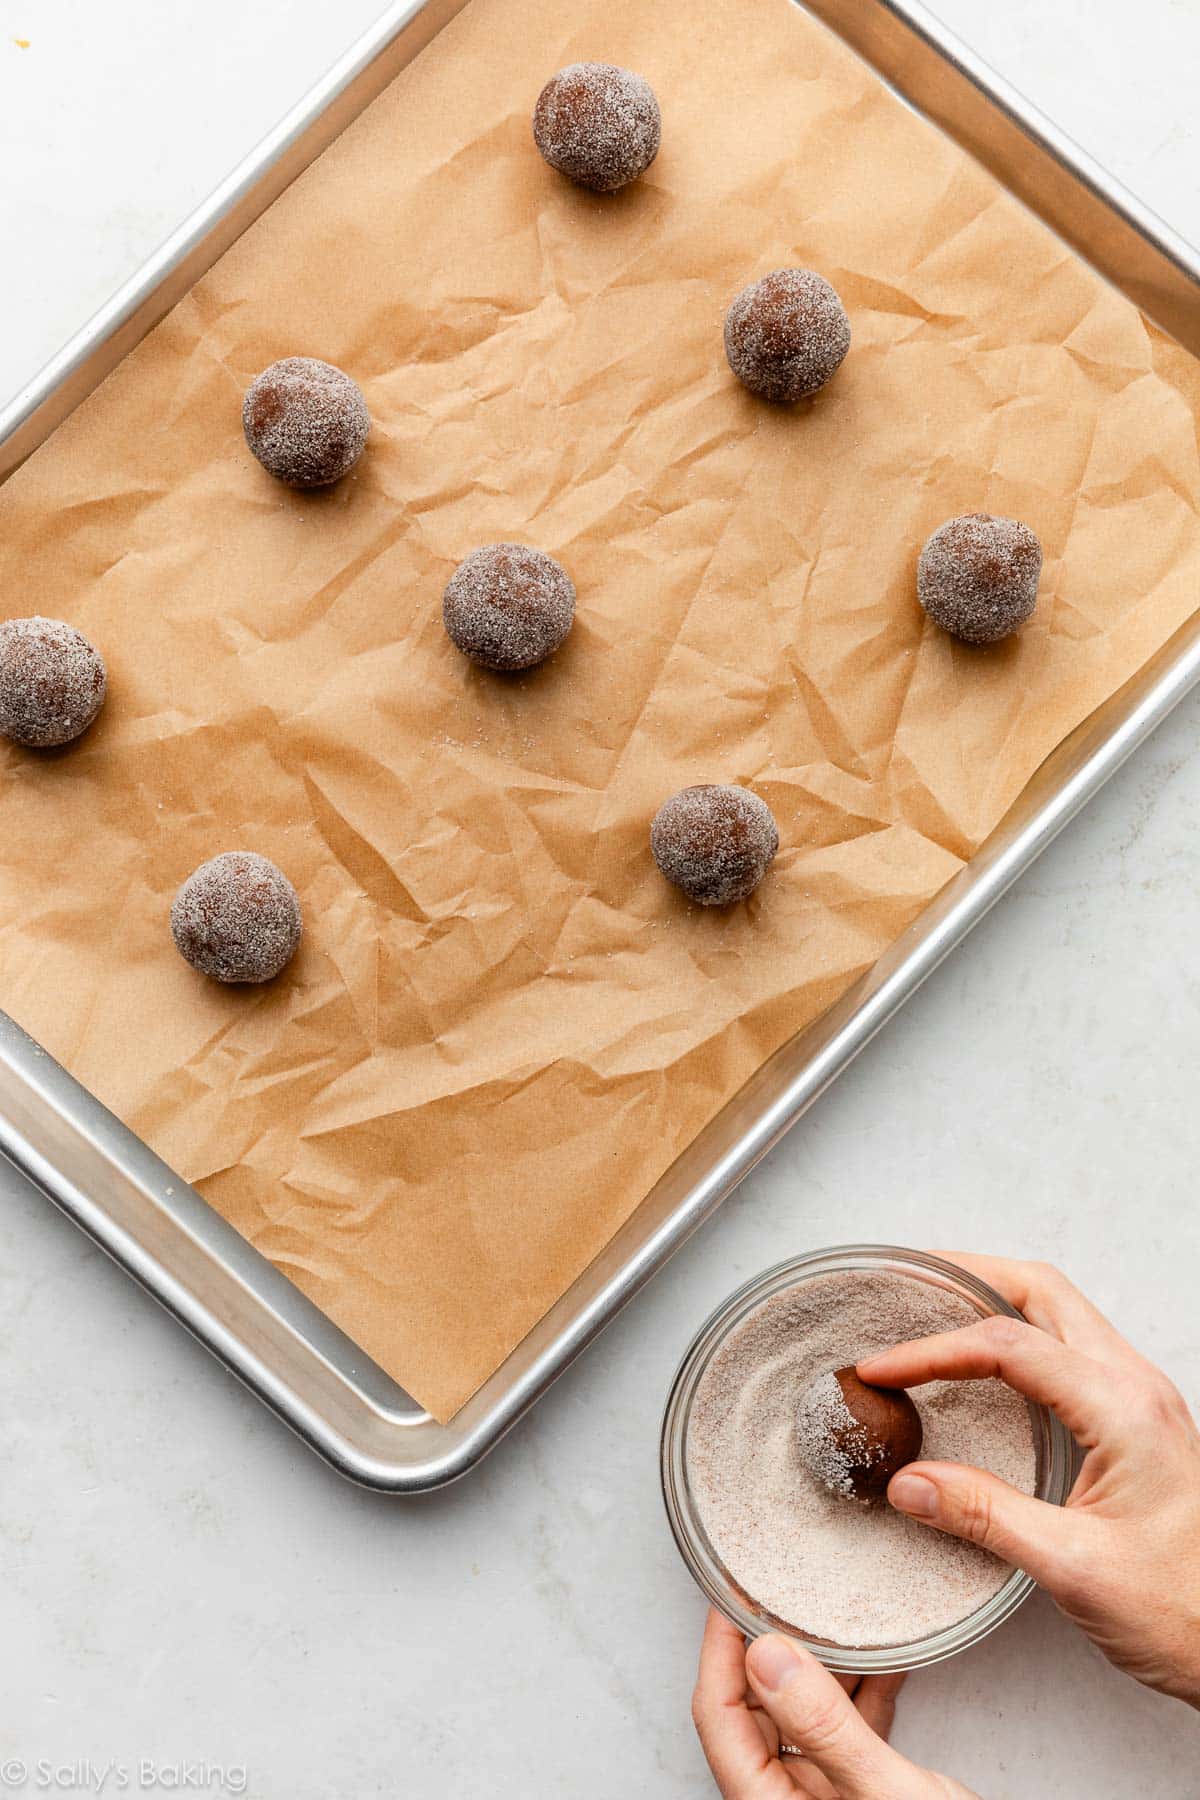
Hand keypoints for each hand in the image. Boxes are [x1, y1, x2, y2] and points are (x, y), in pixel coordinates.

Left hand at [692, 1608, 978, 1796]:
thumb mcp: (884, 1794)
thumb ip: (825, 1727)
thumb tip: (767, 1656)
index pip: (719, 1716)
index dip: (719, 1649)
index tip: (732, 1594)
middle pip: (755, 1712)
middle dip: (770, 1648)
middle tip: (783, 1592)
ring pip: (802, 1718)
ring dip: (823, 1665)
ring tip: (835, 1615)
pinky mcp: (862, 1796)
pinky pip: (848, 1733)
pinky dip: (863, 1692)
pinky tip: (885, 1658)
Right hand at [858, 1254, 1199, 1707]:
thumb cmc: (1184, 1611)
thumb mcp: (1074, 1569)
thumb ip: (985, 1516)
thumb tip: (907, 1481)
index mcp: (1123, 1408)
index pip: (1009, 1344)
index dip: (934, 1349)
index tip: (880, 1369)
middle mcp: (1135, 1386)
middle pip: (1042, 1292)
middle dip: (969, 1278)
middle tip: (907, 1287)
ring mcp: (1139, 1400)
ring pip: (1059, 1313)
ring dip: (994, 1302)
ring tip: (933, 1315)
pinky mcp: (1135, 1423)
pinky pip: (1069, 1350)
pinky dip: (1016, 1337)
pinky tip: (983, 1367)